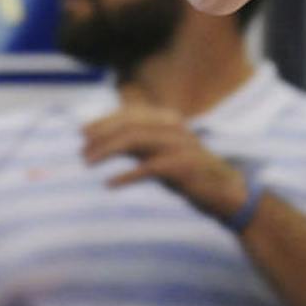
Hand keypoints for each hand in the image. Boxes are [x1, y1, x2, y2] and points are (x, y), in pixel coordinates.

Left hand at [82, 102, 249, 221]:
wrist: (224, 192)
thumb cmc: (187, 173)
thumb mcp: (160, 153)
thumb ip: (138, 144)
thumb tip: (104, 140)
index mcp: (168, 120)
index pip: (130, 113)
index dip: (104, 120)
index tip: (82, 132)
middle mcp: (173, 128)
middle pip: (130, 125)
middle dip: (101, 135)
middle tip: (81, 152)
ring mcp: (180, 146)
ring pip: (136, 140)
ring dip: (107, 150)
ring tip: (87, 163)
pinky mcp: (183, 167)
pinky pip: (149, 168)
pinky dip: (127, 175)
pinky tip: (110, 184)